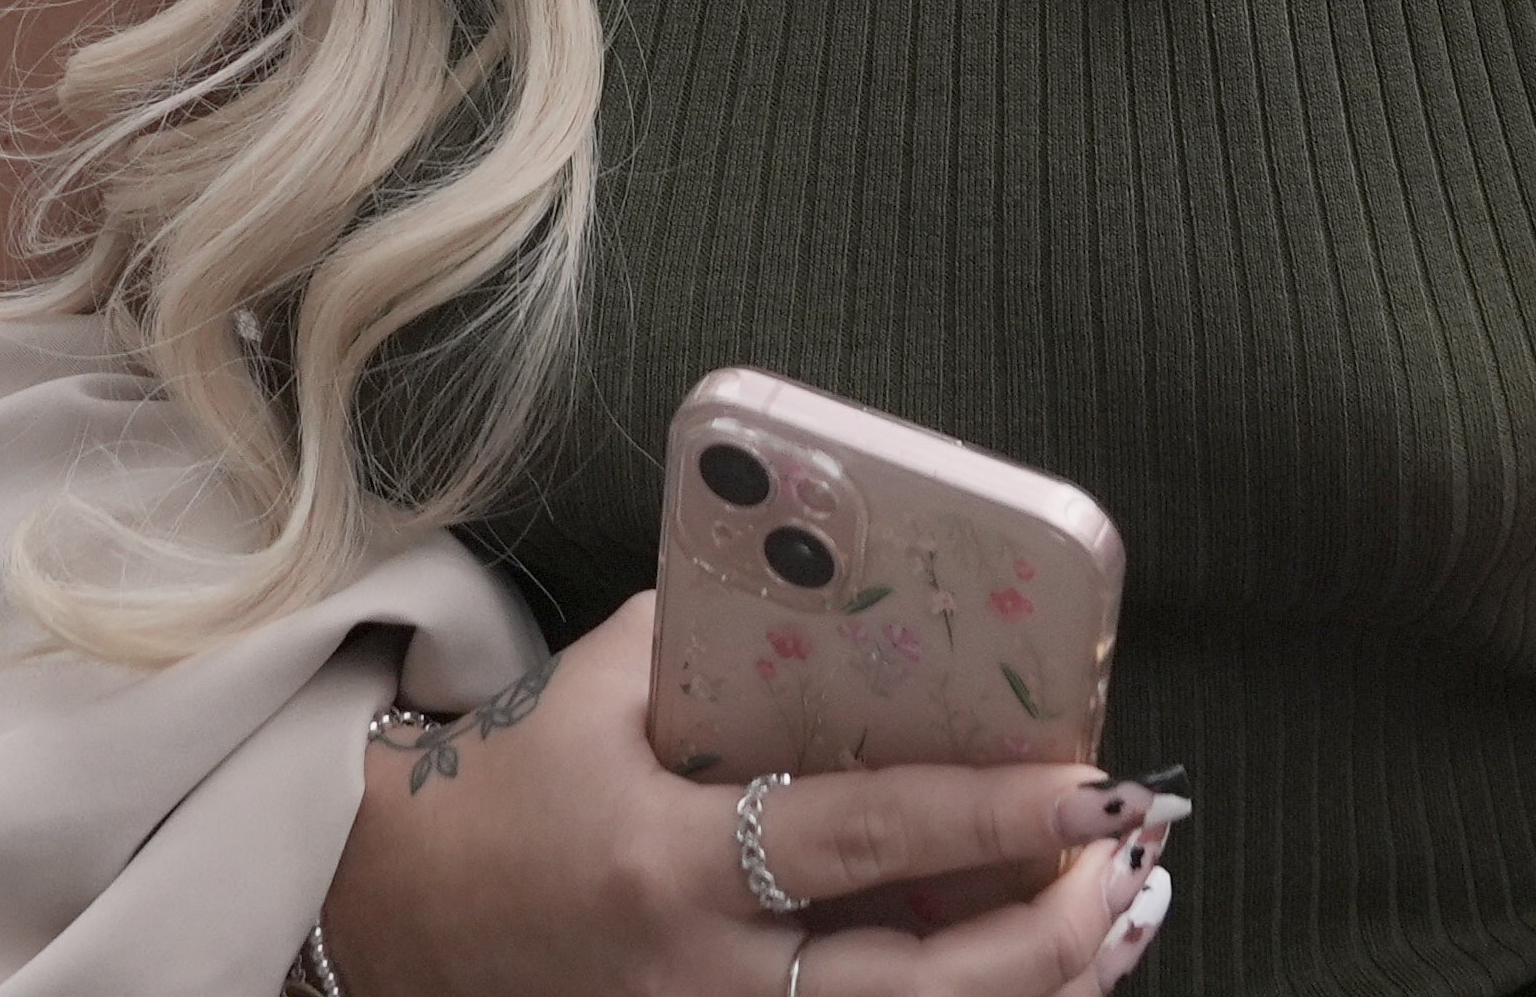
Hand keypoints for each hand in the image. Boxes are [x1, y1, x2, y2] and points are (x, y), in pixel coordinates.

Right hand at [320, 595, 1182, 996]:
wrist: (401, 916)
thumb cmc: (513, 784)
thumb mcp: (603, 687)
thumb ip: (720, 636)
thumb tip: (843, 580)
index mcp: (674, 865)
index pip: (865, 842)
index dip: (989, 818)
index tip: (1093, 782)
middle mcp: (706, 980)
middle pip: (918, 990)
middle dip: (1049, 937)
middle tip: (1134, 858)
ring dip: (1036, 988)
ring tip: (1122, 916)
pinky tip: (1035, 966)